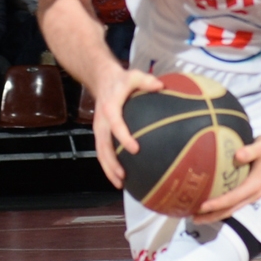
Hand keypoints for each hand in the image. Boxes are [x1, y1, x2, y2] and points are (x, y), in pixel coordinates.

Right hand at [86, 64, 163, 185]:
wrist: (102, 79)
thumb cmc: (121, 79)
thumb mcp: (134, 76)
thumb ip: (147, 81)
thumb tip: (161, 86)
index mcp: (110, 108)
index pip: (116, 125)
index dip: (123, 137)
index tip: (135, 149)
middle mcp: (102, 121)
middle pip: (103, 146)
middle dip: (111, 163)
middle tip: (123, 176)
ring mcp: (99, 129)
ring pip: (100, 153)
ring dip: (108, 169)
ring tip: (120, 184)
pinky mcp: (100, 133)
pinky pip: (102, 152)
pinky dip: (108, 165)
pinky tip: (119, 177)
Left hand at [198, 127, 260, 220]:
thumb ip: (250, 151)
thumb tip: (238, 155)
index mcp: (255, 185)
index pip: (233, 198)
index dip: (218, 204)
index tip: (202, 207)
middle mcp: (253, 194)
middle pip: (230, 209)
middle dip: (212, 215)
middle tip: (194, 218)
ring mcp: (251, 195)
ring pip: (231, 209)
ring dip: (215, 214)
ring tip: (197, 217)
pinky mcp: (248, 193)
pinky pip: (233, 204)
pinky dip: (220, 208)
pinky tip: (208, 207)